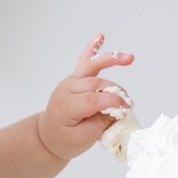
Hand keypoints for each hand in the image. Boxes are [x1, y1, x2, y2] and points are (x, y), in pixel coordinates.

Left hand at [36, 34, 134, 161]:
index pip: (93, 99)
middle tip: (129, 104)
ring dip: (111, 60)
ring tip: (129, 58)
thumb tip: (120, 108)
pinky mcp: (75, 79)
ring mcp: (70, 82)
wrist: (49, 136)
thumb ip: (102, 121)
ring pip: (92, 67)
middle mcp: (67, 89)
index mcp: (66, 106)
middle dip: (116, 91)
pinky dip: (93, 48)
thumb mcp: (84, 138)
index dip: (113, 102)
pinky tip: (100, 36)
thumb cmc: (65, 140)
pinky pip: (84, 61)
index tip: (127, 108)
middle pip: (96, 84)